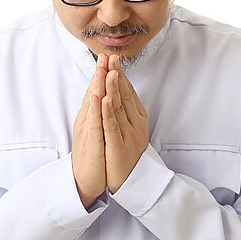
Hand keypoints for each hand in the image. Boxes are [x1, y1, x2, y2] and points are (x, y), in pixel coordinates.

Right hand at [71, 53, 107, 209]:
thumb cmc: (93, 156)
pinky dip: (96, 110)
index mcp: (90, 117)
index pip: (96, 91)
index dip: (102, 74)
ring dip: (97, 86)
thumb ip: (99, 114)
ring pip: (92, 105)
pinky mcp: (90, 143)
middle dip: (99, 73)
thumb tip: (103, 98)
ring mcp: (87, 131)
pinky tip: (98, 98)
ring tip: (102, 69)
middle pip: (93, 93)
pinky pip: (94, 124)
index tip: (108, 57)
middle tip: (104, 55)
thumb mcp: (97, 131)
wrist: (83, 180)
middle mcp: (86, 121)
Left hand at [101, 54, 149, 193]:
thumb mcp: (127, 128)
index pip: (127, 92)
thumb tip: (120, 91)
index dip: (119, 75)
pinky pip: (111, 126)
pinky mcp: (118, 146)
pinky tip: (103, 99)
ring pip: (118, 108)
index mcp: (137, 118)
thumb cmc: (126, 154)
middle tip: (111, 57)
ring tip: (109, 71)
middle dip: (116, 75)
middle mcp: (134, 124)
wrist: (131, 182)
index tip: (113, 58)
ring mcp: (127, 134)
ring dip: (113, 88)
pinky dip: (107, 112)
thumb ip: (125, 110)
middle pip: (123, 95)